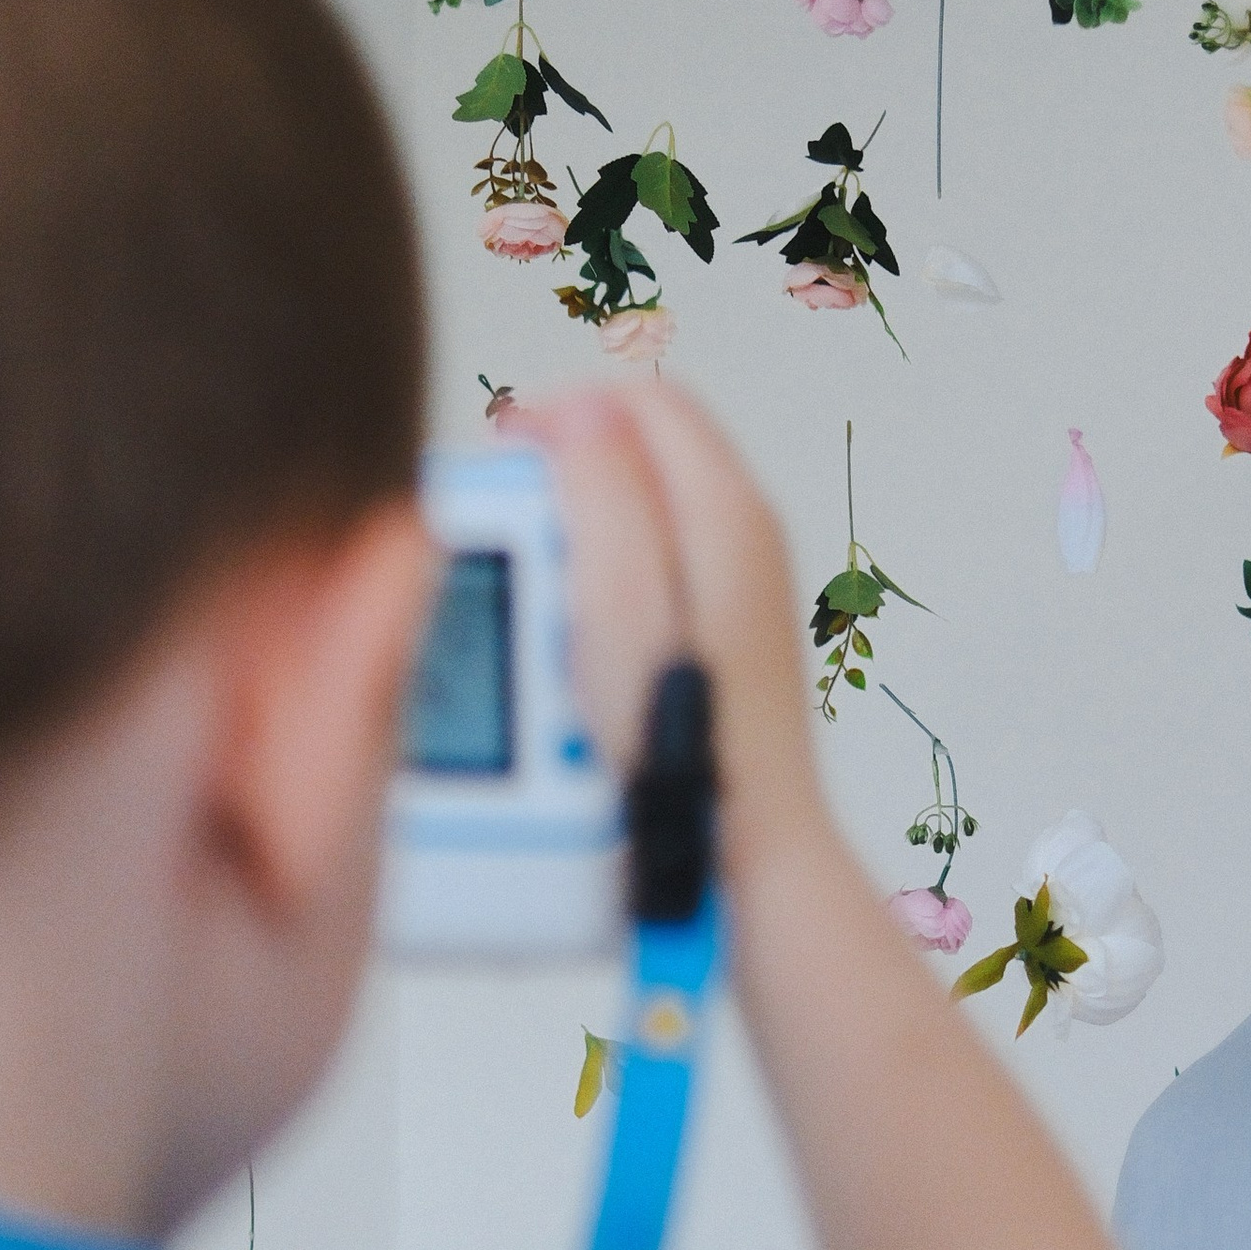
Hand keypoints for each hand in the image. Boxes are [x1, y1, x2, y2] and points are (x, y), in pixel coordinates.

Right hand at [503, 378, 827, 889]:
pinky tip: (574, 649)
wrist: (744, 851)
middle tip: (512, 541)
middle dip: (563, 482)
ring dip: (576, 543)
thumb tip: (581, 411)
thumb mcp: (618, 600)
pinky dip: (600, 593)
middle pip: (639, 454)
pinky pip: (648, 576)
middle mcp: (745, 535)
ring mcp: (739, 585)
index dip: (562, 411)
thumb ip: (602, 491)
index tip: (504, 459)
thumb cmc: (680, 745)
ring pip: (640, 516)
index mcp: (726, 509)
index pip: (643, 399)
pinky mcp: (724, 633)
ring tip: (541, 606)